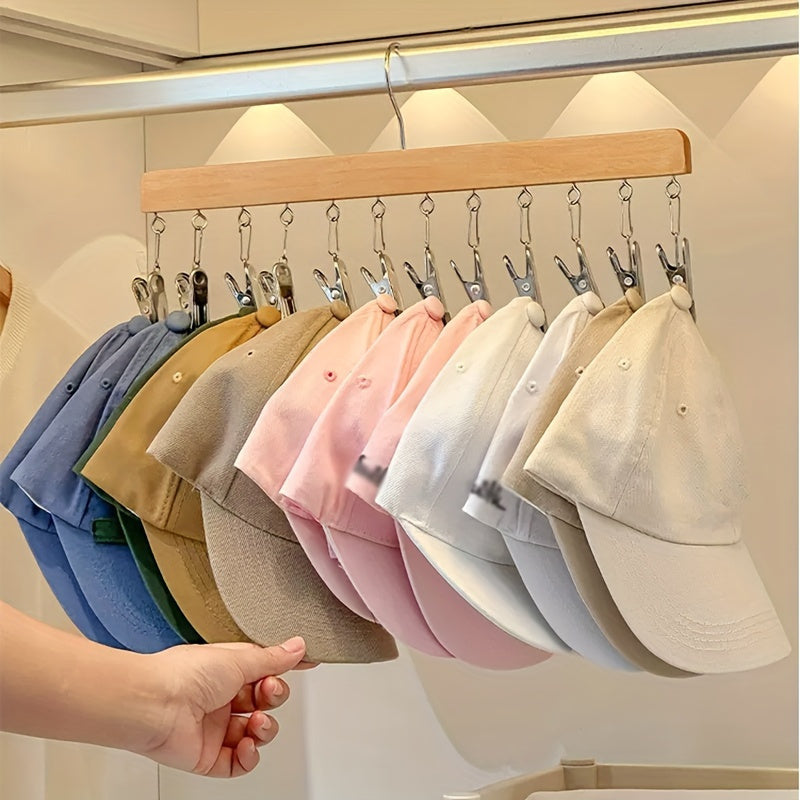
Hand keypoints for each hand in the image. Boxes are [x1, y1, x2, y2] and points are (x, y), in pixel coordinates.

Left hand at [139, 636, 308, 776]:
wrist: (153, 705)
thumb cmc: (184, 674)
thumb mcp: (239, 658)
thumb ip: (273, 658)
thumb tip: (298, 647)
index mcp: (225, 670)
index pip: (263, 670)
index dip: (282, 670)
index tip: (304, 666)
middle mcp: (220, 697)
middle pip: (264, 702)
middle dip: (274, 697)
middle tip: (269, 692)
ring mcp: (215, 728)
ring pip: (256, 733)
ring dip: (264, 728)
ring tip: (256, 721)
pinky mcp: (207, 756)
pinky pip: (238, 762)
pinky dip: (249, 756)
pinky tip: (248, 744)